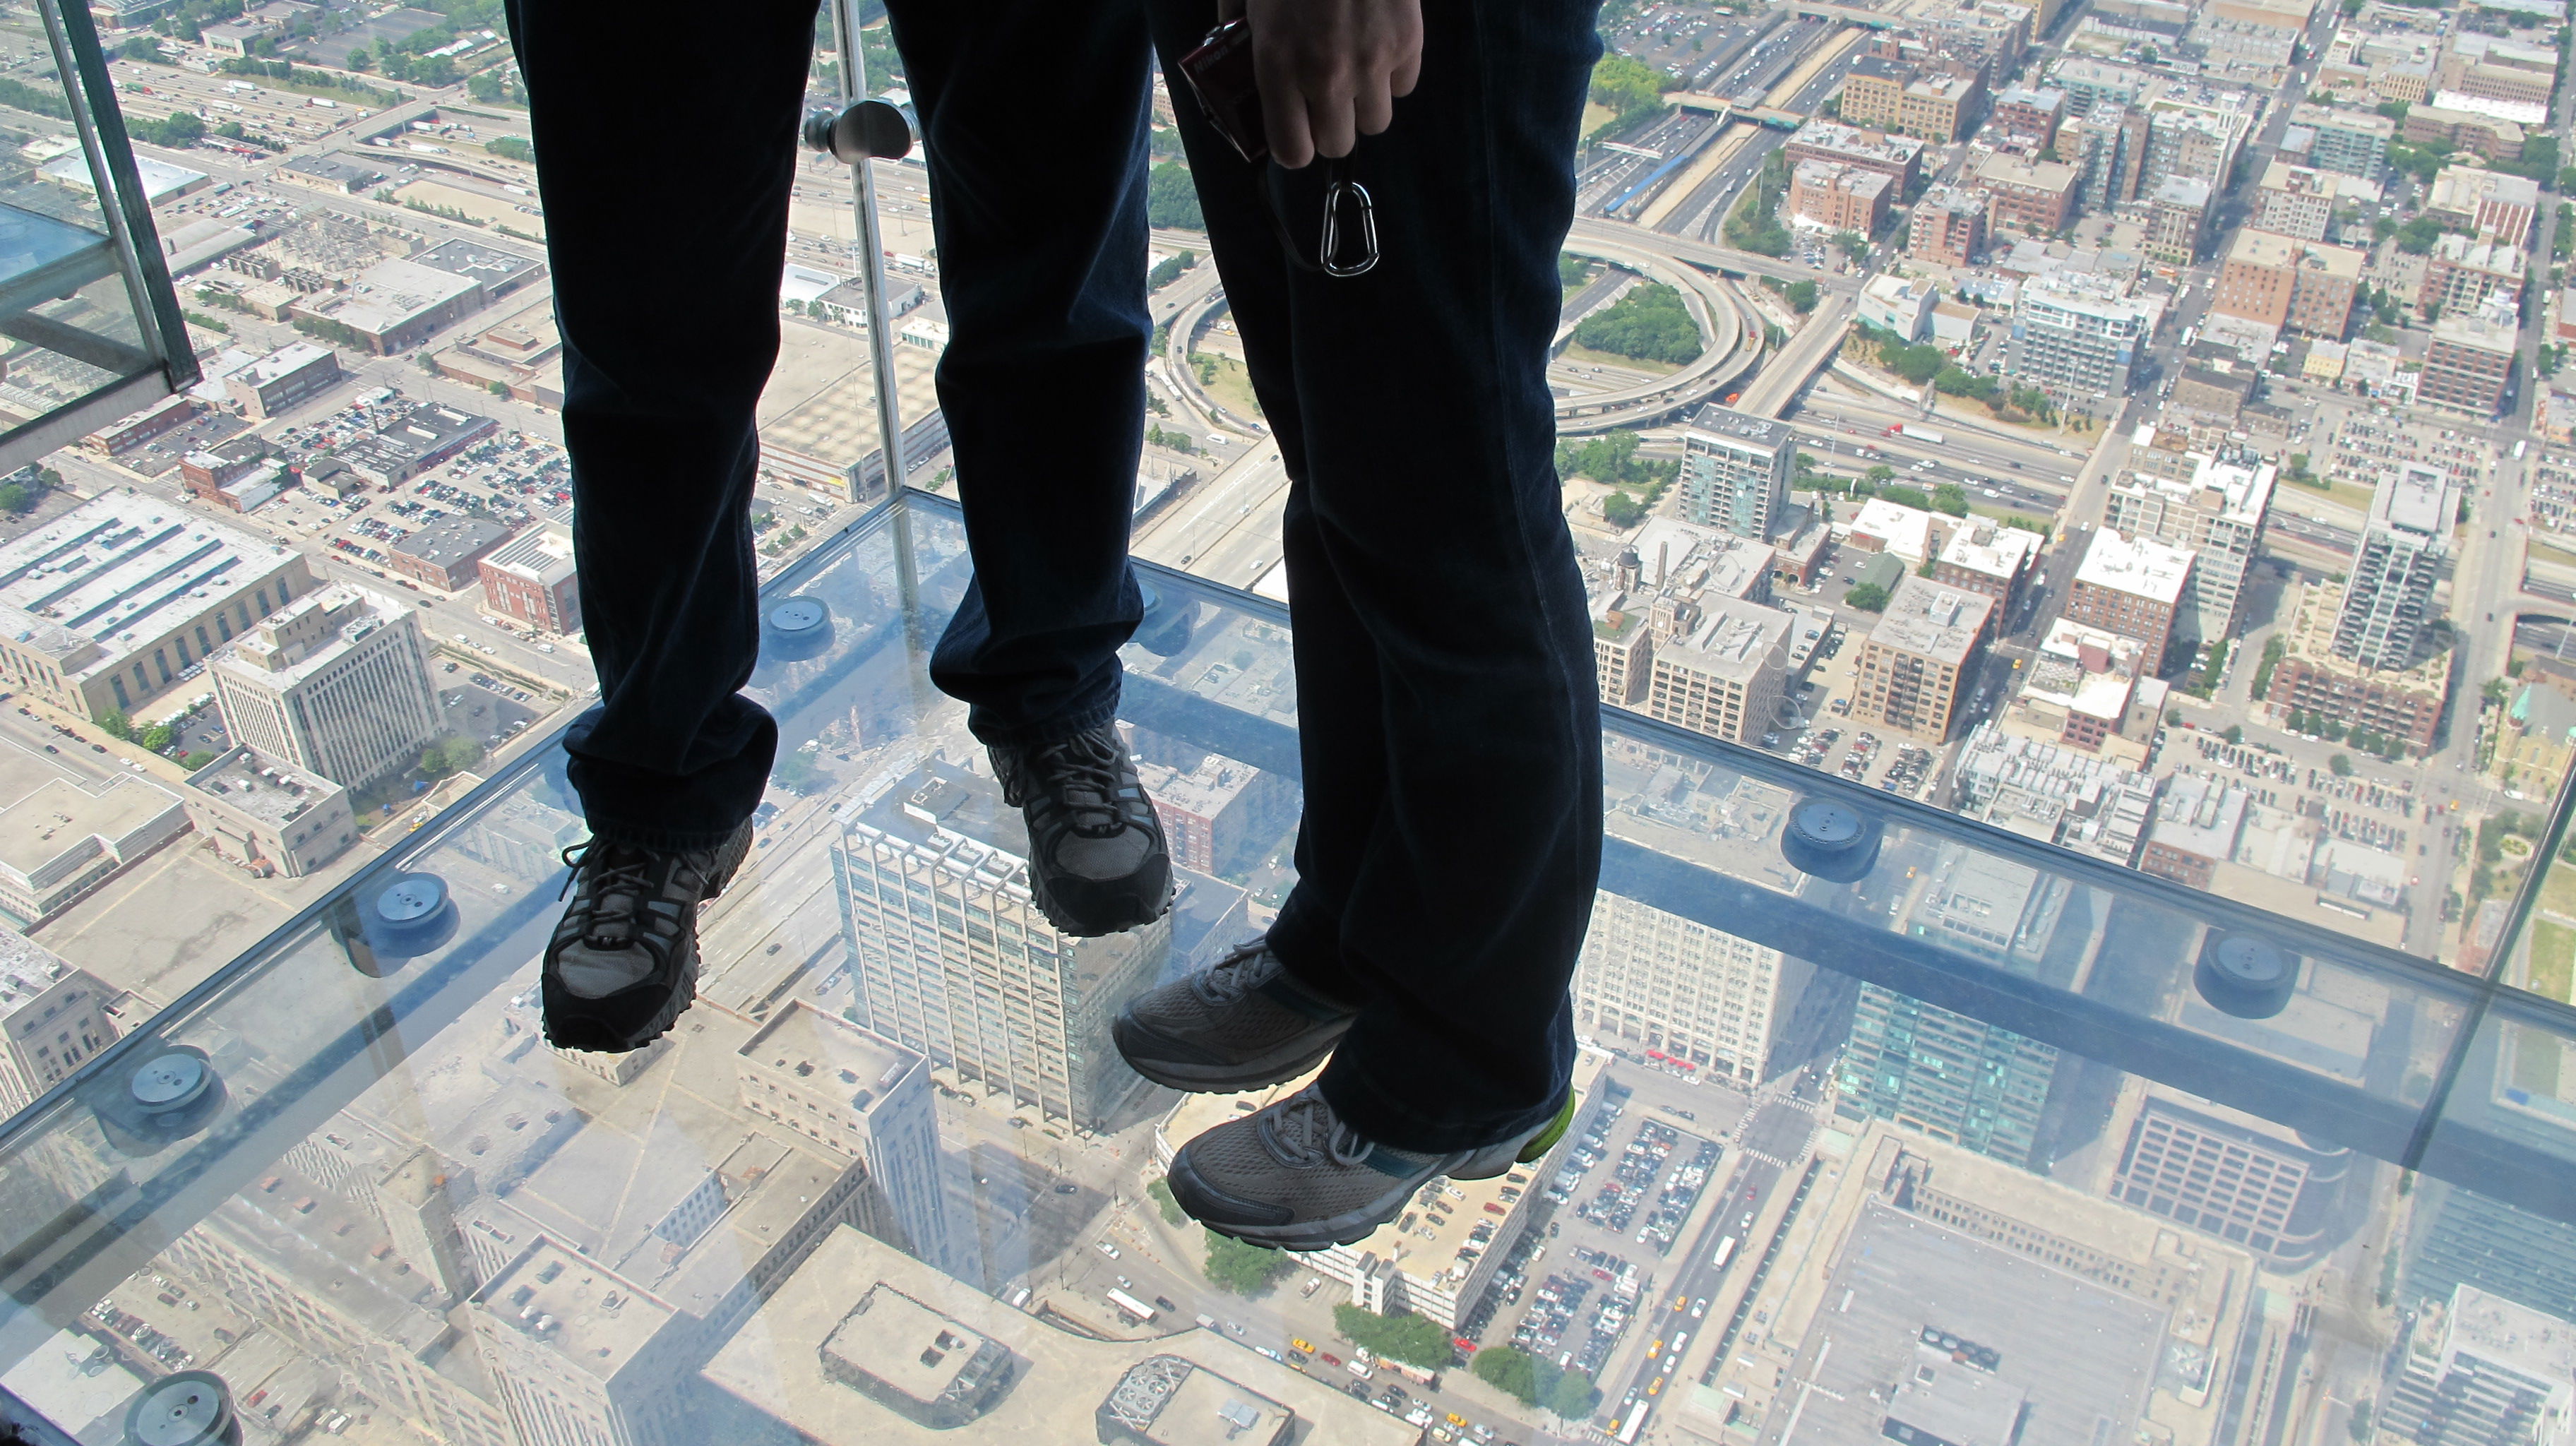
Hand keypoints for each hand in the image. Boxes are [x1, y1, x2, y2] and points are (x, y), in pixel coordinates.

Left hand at [1221, 0, 1421, 168]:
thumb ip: (1233, 31)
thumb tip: (1229, 62)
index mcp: (1279, 65)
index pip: (1292, 151)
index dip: (1293, 146)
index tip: (1294, 131)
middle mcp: (1328, 75)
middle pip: (1338, 145)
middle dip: (1329, 128)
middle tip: (1323, 101)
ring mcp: (1373, 62)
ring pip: (1376, 122)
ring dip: (1363, 105)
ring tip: (1353, 72)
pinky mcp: (1408, 43)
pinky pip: (1403, 87)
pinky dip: (1392, 75)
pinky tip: (1376, 47)